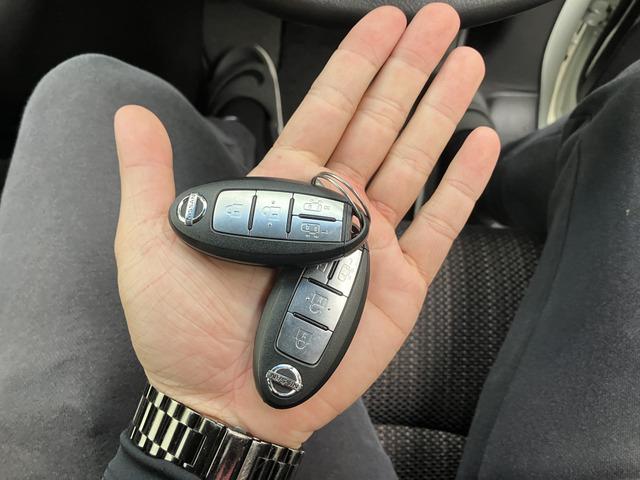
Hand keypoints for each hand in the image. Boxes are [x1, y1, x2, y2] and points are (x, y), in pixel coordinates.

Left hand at [114, 3, 498, 447]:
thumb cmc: (185, 334)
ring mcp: (370, 242)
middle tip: (438, 24)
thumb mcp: (153, 245)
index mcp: (281, 191)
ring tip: (466, 66)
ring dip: (441, 111)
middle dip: (410, 69)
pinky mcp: (400, 283)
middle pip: (379, 121)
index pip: (326, 110)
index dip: (356, 64)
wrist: (226, 403)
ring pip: (415, 161)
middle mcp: (331, 208)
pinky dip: (462, 186)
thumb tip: (129, 117)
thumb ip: (151, 177)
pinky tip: (479, 148)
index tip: (383, 25)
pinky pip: (440, 225)